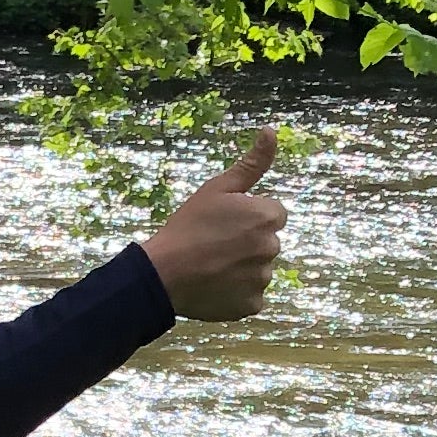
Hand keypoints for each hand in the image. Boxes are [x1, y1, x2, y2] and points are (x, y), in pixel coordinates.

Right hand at [144, 131, 287, 321]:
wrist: (163, 273)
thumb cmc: (188, 226)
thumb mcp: (217, 188)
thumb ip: (252, 164)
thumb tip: (272, 131)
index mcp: (266, 217)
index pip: (273, 214)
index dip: (249, 217)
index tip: (225, 223)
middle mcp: (271, 248)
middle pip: (267, 242)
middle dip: (248, 242)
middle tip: (215, 244)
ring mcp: (262, 279)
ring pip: (258, 270)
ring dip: (242, 268)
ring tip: (212, 265)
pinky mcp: (252, 305)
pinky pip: (250, 296)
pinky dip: (236, 292)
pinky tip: (214, 284)